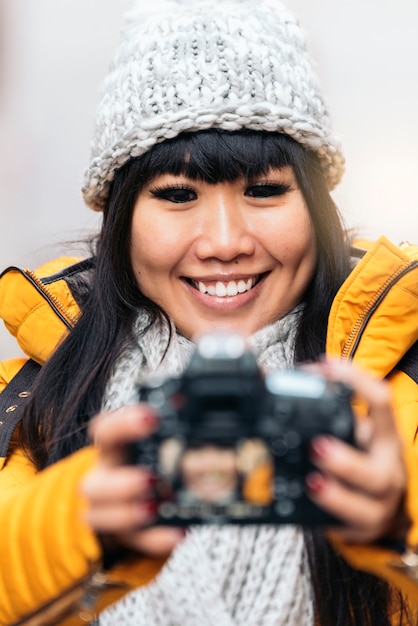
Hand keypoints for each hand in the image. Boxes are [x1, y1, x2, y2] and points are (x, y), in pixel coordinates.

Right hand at [81, 404, 184, 555]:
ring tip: (155, 508)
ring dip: (128, 513)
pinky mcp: (122, 535)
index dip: (123, 423)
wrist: (130, 500)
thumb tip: (204, 418)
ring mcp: (107, 510)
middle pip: (92, 483)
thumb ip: (175, 435)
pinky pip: (133, 541)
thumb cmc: (147, 463)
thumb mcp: (156, 445)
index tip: (151, 418)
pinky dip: (155, 539)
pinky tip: (177, 534)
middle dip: (120, 483)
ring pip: (98, 516)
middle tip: (150, 479)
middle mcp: (103, 478)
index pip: (105, 430)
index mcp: (113, 448)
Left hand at [305, 359, 407, 543]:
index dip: (355, 380)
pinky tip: (308, 503)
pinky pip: (346, 526)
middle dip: (346, 460)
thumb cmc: (362, 458)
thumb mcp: (355, 432)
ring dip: (336, 494)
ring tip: (312, 482)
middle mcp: (389, 470)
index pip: (381, 401)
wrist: (386, 504)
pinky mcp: (363, 527)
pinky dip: (327, 515)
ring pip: (364, 507)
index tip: (323, 366)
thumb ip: (330, 412)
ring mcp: (379, 503)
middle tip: (316, 446)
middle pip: (377, 469)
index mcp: (386, 437)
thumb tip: (271, 379)